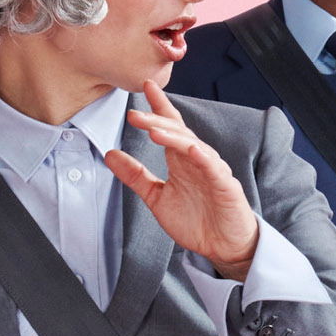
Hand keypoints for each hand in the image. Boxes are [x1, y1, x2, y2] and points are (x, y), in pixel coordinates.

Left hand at [106, 81, 261, 277]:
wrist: (224, 247)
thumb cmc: (196, 221)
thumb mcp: (157, 198)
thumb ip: (136, 176)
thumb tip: (110, 154)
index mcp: (182, 161)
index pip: (170, 127)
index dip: (159, 107)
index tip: (145, 88)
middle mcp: (198, 160)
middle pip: (178, 133)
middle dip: (157, 121)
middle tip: (134, 115)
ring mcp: (213, 172)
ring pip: (194, 147)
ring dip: (174, 137)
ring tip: (154, 131)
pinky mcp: (226, 187)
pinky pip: (214, 169)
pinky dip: (204, 158)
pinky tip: (192, 149)